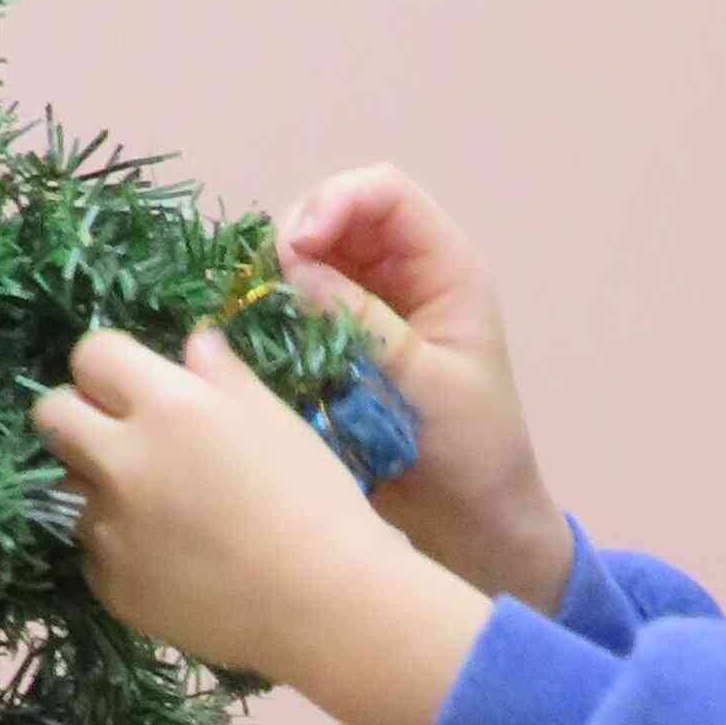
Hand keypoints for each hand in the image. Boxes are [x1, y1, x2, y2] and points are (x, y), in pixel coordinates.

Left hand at [30, 321, 408, 684]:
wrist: (325, 606)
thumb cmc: (315, 501)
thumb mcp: (276, 420)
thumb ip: (222, 374)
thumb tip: (192, 342)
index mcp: (168, 406)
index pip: (91, 354)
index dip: (111, 366)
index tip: (134, 385)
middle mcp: (123, 462)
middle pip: (51, 415)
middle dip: (79, 415)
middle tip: (121, 436)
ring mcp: (108, 528)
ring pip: (68, 486)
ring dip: (99, 485)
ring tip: (160, 507)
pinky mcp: (108, 585)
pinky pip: (92, 549)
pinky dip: (120, 547)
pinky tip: (172, 558)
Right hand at [277, 165, 571, 613]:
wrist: (472, 529)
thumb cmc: (471, 455)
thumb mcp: (423, 384)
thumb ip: (362, 324)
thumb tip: (293, 269)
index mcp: (445, 271)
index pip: (384, 195)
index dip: (334, 202)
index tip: (295, 247)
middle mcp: (404, 279)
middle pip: (334, 218)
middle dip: (294, 240)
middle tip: (263, 288)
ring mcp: (368, 313)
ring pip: (306, 264)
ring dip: (276, 282)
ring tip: (254, 317)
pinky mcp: (337, 350)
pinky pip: (294, 312)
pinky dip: (271, 319)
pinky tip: (254, 343)